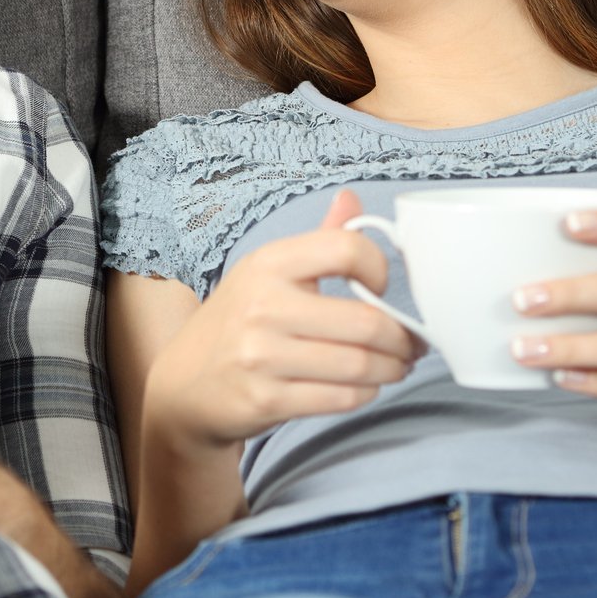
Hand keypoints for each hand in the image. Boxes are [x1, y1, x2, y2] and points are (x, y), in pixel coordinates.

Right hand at [143, 190, 419, 454]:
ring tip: (396, 366)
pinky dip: (367, 393)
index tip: (383, 286)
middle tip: (412, 344)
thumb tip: (351, 197)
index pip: (345, 248)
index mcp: (269, 264)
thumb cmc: (238, 321)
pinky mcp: (267, 400)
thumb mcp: (267, 271)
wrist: (184, 384)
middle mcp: (263, 306)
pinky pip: (341, 398)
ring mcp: (262, 356)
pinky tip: (366, 385)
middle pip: (365, 321)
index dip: (379, 267)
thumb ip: (318, 239)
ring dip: (392, 369)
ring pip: (360, 365)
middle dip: (403, 339)